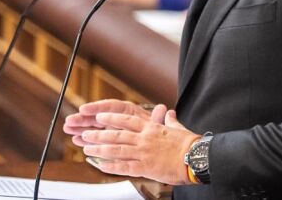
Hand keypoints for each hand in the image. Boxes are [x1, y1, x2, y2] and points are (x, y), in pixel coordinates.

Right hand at [64, 99, 162, 145]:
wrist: (161, 147)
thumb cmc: (158, 134)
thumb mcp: (159, 128)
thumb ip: (158, 120)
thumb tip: (163, 109)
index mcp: (130, 112)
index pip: (111, 107)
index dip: (97, 107)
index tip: (84, 109)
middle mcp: (119, 118)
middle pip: (99, 116)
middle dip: (84, 118)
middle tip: (71, 121)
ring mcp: (113, 128)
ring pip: (94, 126)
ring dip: (81, 127)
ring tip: (68, 127)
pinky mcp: (109, 138)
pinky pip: (96, 137)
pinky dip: (86, 137)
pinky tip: (75, 138)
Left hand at [81, 107, 199, 184]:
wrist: (196, 158)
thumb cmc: (189, 144)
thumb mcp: (177, 128)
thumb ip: (170, 121)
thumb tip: (169, 113)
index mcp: (151, 128)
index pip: (126, 120)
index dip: (111, 119)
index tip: (99, 117)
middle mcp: (144, 139)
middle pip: (117, 135)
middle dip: (99, 134)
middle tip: (86, 134)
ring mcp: (143, 153)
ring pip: (117, 150)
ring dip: (100, 149)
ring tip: (87, 148)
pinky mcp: (146, 167)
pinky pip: (125, 167)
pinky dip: (111, 166)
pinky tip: (101, 165)